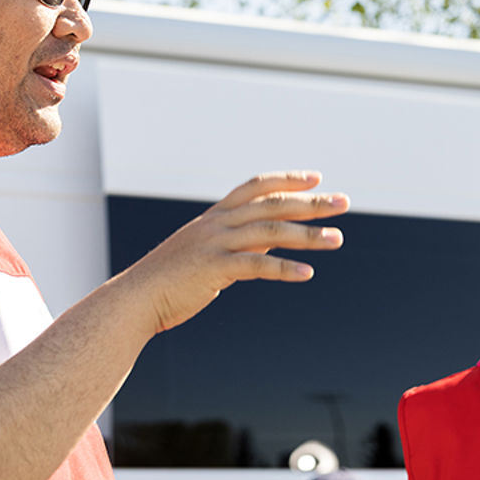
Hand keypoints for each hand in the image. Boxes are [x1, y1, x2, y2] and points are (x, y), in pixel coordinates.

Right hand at [115, 171, 348, 333]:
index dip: (287, 180)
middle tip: (344, 203)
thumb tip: (274, 238)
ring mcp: (214, 243)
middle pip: (272, 204)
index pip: (256, 186)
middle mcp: (216, 223)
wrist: (135, 300)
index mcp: (215, 216)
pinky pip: (256, 265)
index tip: (317, 179)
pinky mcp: (213, 268)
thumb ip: (241, 242)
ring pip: (270, 231)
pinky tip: (307, 273)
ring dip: (308, 235)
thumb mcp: (209, 252)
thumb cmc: (173, 280)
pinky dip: (285, 268)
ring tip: (338, 239)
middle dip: (312, 203)